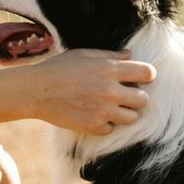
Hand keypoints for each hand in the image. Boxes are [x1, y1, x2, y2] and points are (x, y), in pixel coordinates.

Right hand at [23, 49, 154, 135]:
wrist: (36, 91)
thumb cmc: (59, 68)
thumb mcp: (85, 54)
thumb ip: (110, 56)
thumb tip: (130, 56)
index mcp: (110, 69)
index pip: (147, 73)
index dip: (147, 75)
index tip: (141, 77)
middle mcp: (110, 91)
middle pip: (144, 99)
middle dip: (137, 96)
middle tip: (126, 95)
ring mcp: (102, 111)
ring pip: (132, 118)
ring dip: (125, 112)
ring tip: (113, 107)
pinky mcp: (93, 126)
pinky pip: (112, 129)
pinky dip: (107, 124)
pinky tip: (97, 115)